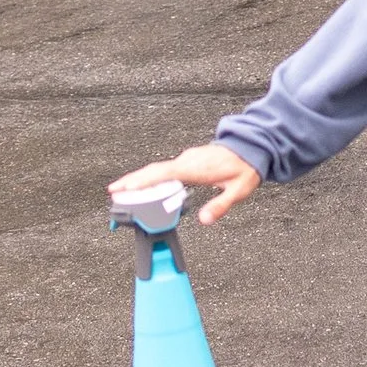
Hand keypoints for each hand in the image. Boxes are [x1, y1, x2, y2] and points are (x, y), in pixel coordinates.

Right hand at [113, 142, 261, 226]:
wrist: (253, 147)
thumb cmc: (246, 168)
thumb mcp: (238, 191)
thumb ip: (220, 205)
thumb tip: (203, 220)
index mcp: (196, 168)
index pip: (163, 173)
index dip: (142, 181)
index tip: (124, 187)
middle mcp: (188, 161)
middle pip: (154, 170)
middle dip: (132, 180)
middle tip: (113, 191)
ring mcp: (187, 159)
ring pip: (157, 168)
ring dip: (139, 178)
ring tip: (121, 190)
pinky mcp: (188, 160)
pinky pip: (165, 168)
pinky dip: (151, 176)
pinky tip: (145, 185)